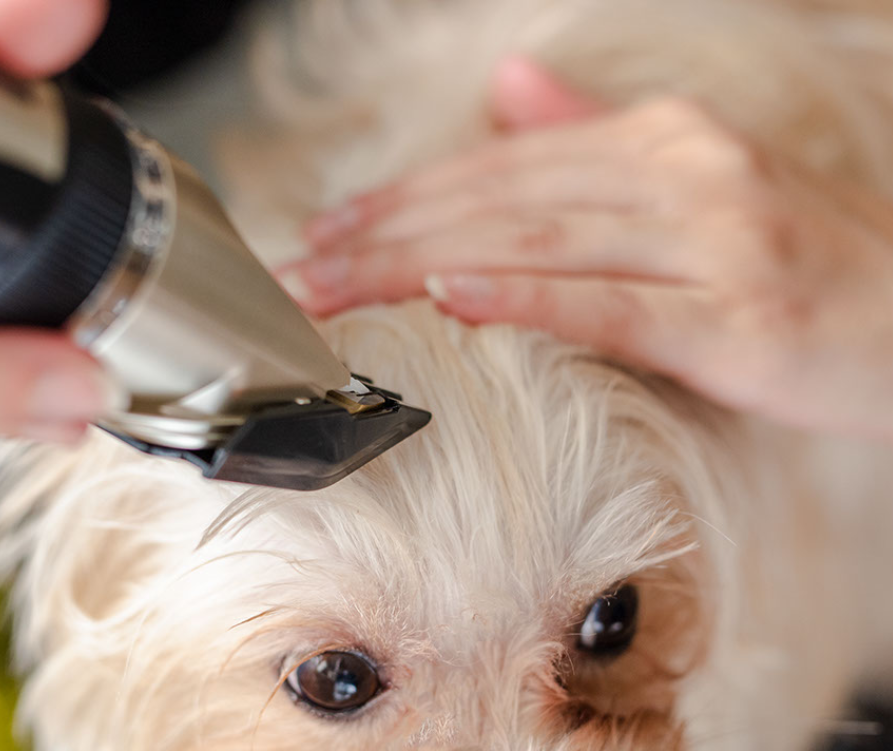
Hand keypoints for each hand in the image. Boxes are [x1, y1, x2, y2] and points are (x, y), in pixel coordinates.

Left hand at [284, 58, 892, 440]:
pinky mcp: (732, 314)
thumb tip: (508, 89)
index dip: (401, 199)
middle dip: (385, 235)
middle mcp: (682, 171)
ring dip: (422, 262)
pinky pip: (608, 302)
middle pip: (500, 199)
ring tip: (339, 287)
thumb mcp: (695, 192)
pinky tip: (449, 294)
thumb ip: (596, 140)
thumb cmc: (796, 274)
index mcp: (661, 142)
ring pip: (537, 242)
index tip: (326, 233)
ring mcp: (711, 239)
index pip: (500, 168)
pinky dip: (523, 294)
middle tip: (300, 271)